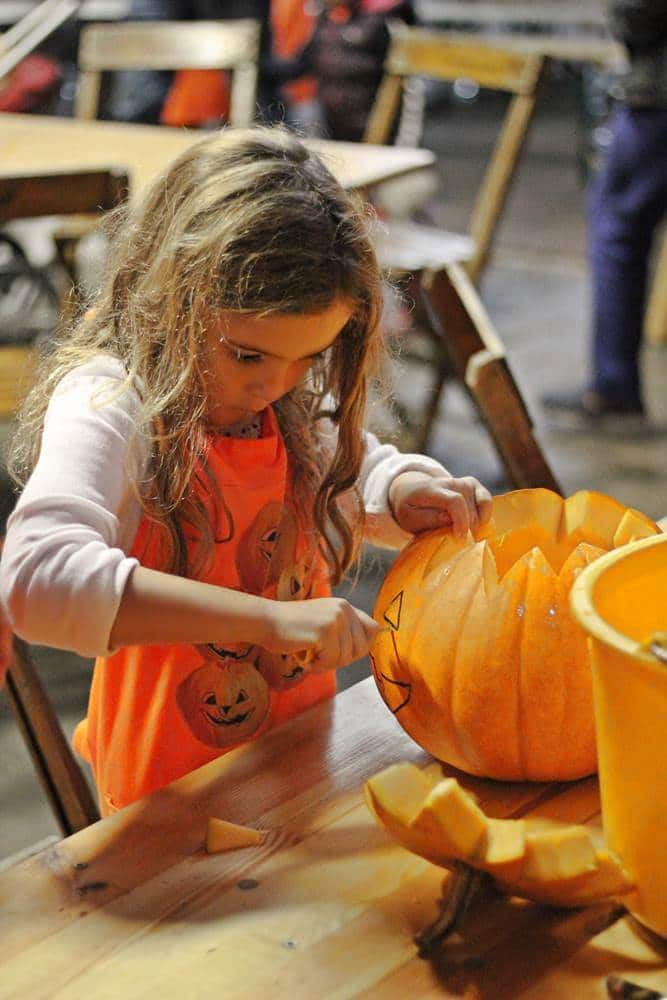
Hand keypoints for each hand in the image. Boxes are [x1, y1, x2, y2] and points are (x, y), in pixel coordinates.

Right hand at [261, 596, 379, 672]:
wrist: (265, 621)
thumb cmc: (291, 627)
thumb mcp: (323, 620)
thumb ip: (345, 629)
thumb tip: (370, 642)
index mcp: (345, 605)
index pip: (374, 629)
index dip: (360, 646)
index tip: (341, 650)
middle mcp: (343, 609)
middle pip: (362, 648)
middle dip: (342, 659)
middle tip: (321, 656)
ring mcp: (335, 619)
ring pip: (345, 658)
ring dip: (327, 664)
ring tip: (309, 655)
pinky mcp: (325, 631)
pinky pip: (331, 661)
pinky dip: (318, 666)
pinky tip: (305, 658)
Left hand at [388, 471, 492, 535]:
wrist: (411, 492)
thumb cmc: (410, 511)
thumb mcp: (409, 519)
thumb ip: (427, 519)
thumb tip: (449, 520)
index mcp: (429, 489)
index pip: (454, 501)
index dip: (461, 521)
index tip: (460, 539)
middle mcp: (448, 482)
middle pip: (469, 506)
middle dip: (468, 528)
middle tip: (460, 543)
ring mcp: (461, 482)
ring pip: (480, 504)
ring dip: (476, 524)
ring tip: (466, 536)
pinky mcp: (471, 484)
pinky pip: (486, 500)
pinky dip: (486, 515)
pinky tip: (478, 527)